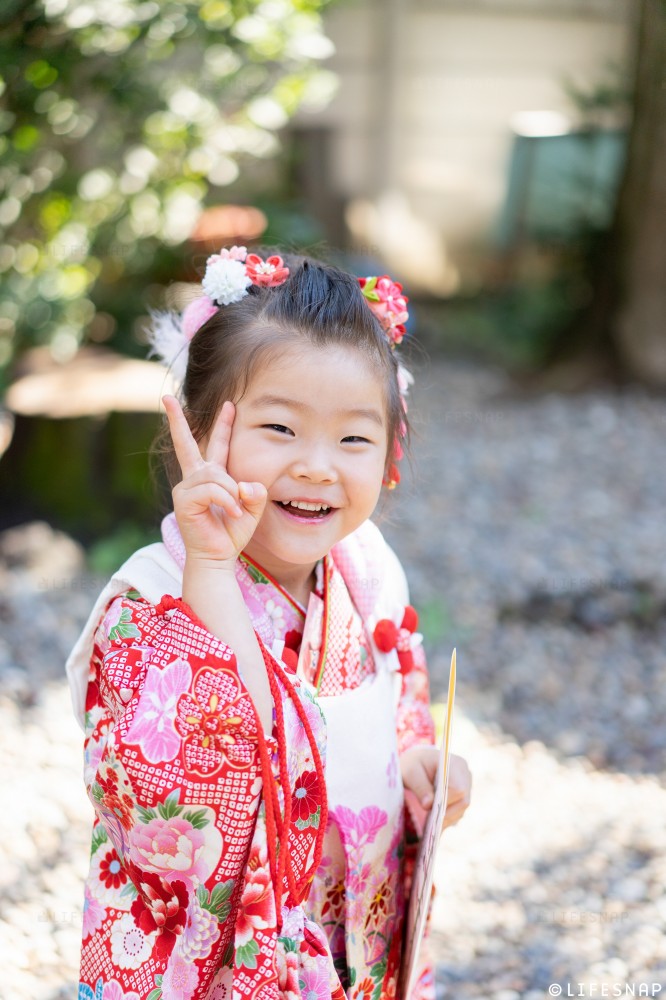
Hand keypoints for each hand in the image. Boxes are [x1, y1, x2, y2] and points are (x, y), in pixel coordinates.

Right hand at [163, 395, 266, 566]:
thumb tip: (243, 484)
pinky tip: (232, 514)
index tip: (229, 404)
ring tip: (236, 511)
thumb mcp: (252, 508)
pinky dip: (227, 501)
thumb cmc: (232, 534)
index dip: (222, 425)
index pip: (214, 446)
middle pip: (187, 444)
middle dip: (176, 421)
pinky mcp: (183, 500)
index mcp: (211, 477)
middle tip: (167, 398)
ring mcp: (185, 488)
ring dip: (231, 493)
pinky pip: (212, 490)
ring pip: (215, 475)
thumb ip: (254, 491)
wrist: (217, 557)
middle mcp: (194, 479)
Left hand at [400, 746, 470, 831]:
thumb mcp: (410, 772)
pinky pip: (457, 812)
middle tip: (430, 827)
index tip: (430, 810)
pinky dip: (446, 819)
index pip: (458, 788)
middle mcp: (465, 775)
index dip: (447, 802)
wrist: (417, 762)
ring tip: (431, 830)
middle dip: (447, 814)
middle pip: (463, 801)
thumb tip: (428, 805)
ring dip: (446, 819)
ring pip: (461, 809)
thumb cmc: (413, 764)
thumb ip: (420, 786)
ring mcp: (466, 786)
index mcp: (454, 764)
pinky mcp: (461, 796)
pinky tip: (434, 827)